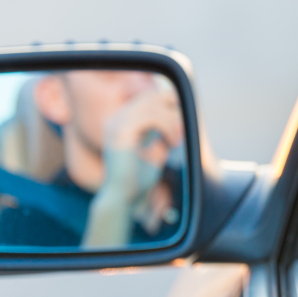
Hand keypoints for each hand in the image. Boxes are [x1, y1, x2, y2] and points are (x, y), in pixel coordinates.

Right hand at [100, 88, 182, 202]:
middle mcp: (115, 120)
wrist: (122, 199)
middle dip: (172, 110)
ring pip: (153, 106)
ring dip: (172, 122)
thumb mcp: (154, 151)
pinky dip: (168, 127)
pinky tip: (172, 143)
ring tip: (176, 141)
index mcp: (120, 123)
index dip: (168, 104)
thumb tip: (178, 120)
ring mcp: (115, 124)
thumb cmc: (137, 180)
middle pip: (150, 97)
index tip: (181, 125)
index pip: (147, 98)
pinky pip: (151, 117)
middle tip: (181, 131)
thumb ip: (162, 135)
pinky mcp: (120, 133)